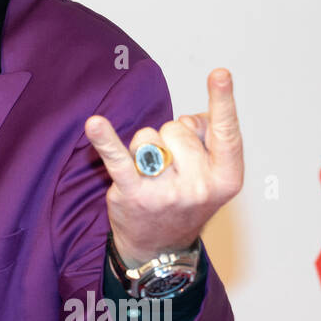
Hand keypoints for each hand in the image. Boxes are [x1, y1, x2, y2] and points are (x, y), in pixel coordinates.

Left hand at [84, 68, 243, 265]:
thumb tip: (190, 119)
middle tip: (172, 168)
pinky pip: (118, 159)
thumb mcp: (212, 173)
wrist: (160, 247)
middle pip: (177, 128)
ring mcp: (166, 192)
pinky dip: (105, 140)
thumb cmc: (186, 198)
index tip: (219, 73)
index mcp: (226, 178)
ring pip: (149, 136)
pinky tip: (94, 125)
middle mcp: (199, 187)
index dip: (223, 101)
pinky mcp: (134, 194)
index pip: (226, 132)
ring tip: (151, 174)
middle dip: (171, 138)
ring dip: (145, 147)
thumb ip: (208, 137)